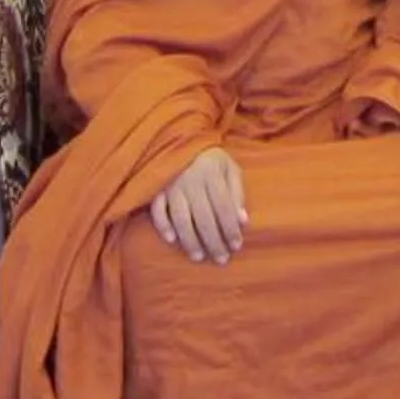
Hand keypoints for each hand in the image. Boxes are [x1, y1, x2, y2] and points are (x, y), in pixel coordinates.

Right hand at [148, 147, 244, 264]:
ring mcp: (172, 185)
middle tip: (221, 260)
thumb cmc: (210, 158)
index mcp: (212, 173)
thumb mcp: (229, 168)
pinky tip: (172, 240)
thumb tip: (243, 221)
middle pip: (204, 217)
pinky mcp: (156, 188)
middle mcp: (192, 180)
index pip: (224, 207)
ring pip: (181, 218)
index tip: (236, 246)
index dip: (230, 229)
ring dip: (190, 240)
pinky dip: (163, 225)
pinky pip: (157, 210)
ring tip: (198, 257)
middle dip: (214, 241)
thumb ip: (237, 192)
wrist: (179, 138)